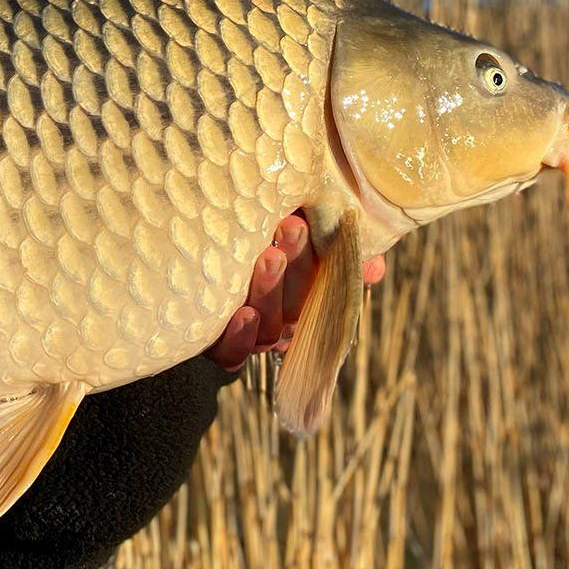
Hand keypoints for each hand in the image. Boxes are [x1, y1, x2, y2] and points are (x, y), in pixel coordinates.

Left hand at [204, 212, 387, 373]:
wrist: (195, 213)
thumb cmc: (248, 221)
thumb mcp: (293, 220)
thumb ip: (334, 242)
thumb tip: (374, 269)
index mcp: (295, 291)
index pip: (319, 291)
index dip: (325, 268)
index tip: (317, 225)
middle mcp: (271, 313)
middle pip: (296, 306)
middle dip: (297, 267)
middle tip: (291, 226)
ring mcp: (240, 326)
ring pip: (267, 328)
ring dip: (270, 293)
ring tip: (266, 256)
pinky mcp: (204, 337)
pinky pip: (229, 355)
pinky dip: (238, 338)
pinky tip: (243, 312)